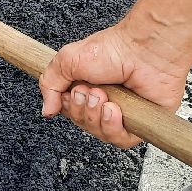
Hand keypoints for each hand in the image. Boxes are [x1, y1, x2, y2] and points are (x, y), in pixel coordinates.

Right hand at [38, 22, 189, 149]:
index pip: (69, 111)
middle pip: (82, 123)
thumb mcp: (67, 60)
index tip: (70, 93)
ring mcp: (123, 112)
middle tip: (89, 91)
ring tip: (104, 97)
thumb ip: (50, 84)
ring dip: (96, 117)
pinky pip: (120, 140)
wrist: (144, 51)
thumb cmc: (112, 50)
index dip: (67, 107)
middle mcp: (105, 100)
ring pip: (100, 133)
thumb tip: (47, 111)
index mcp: (87, 86)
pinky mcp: (140, 122)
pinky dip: (113, 127)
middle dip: (81, 110)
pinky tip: (114, 110)